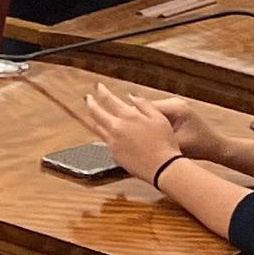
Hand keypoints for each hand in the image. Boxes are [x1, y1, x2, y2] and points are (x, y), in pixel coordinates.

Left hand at [79, 78, 195, 187]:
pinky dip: (102, 132)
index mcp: (127, 116)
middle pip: (96, 112)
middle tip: (88, 98)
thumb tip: (131, 96)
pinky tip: (104, 131)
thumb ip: (144, 104)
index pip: (108, 99)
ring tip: (92, 113)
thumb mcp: (159, 118)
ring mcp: (112, 141)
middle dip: (91, 102)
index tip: (98, 86)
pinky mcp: (113, 153)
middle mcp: (116, 127)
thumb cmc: (164, 142)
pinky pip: (104, 139)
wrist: (162, 167)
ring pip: (96, 126)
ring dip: (92, 117)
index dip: (102, 91)